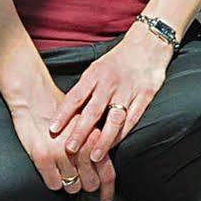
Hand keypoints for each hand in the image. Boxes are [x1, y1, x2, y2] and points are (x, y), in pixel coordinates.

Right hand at [9, 84, 116, 200]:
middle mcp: (80, 148)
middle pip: (90, 184)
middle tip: (80, 179)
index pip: (107, 173)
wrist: (32, 94)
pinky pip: (54, 184)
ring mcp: (61, 154)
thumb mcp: (82, 121)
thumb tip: (100, 162)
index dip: (107, 190)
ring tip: (64, 170)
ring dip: (69, 182)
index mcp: (93, 138)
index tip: (105, 200)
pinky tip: (52, 171)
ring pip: (72, 186)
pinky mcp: (43, 157)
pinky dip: (53, 181)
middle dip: (85, 184)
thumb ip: (93, 140)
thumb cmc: (56, 105)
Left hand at [50, 24, 173, 168]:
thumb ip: (85, 89)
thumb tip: (66, 113)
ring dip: (103, 139)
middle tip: (69, 149)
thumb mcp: (96, 68)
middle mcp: (110, 83)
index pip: (75, 96)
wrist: (147, 44)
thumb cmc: (117, 61)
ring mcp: (128, 90)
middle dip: (80, 131)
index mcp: (95, 74)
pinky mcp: (145, 95)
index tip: (52, 130)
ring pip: (114, 119)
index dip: (63, 114)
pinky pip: (132, 119)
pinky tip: (114, 145)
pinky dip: (122, 134)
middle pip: (93, 111)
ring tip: (94, 156)